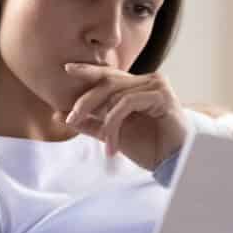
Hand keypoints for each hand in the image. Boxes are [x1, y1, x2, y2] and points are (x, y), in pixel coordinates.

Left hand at [61, 64, 189, 169]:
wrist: (174, 163)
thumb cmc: (150, 148)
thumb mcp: (113, 135)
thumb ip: (90, 124)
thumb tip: (59, 115)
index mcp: (136, 87)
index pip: (108, 75)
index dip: (88, 70)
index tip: (67, 68)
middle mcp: (147, 81)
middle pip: (108, 82)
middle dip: (86, 100)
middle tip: (71, 119)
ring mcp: (156, 85)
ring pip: (116, 95)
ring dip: (105, 122)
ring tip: (104, 144)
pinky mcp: (162, 95)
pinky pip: (127, 103)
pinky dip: (115, 124)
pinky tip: (113, 145)